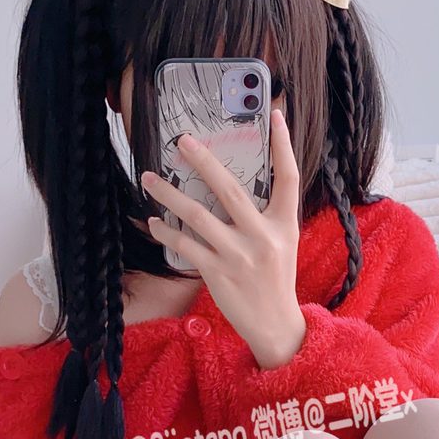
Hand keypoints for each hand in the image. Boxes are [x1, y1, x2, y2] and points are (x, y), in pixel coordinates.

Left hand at [140, 108, 306, 367]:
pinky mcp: (217, 272)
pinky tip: (155, 222)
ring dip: (169, 194)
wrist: (275, 324)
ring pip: (197, 215)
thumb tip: (234, 185)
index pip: (289, 176)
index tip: (276, 115)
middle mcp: (263, 236)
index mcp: (284, 224)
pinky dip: (167, 231)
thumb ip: (266, 215)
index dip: (284, 145)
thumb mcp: (283, 243)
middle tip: (181, 142)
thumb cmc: (274, 279)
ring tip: (149, 179)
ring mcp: (239, 255)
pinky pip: (185, 245)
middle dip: (203, 161)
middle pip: (229, 188)